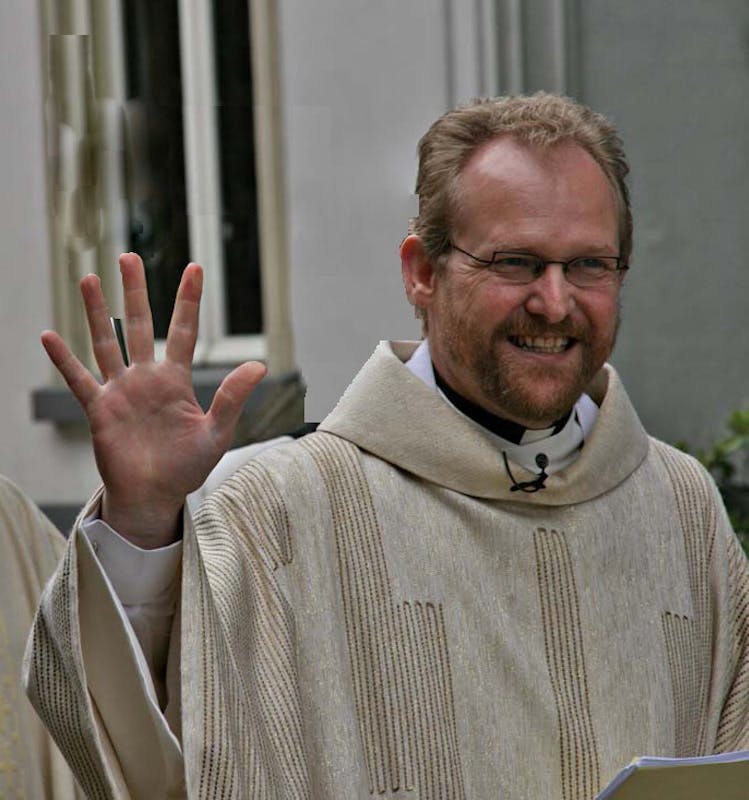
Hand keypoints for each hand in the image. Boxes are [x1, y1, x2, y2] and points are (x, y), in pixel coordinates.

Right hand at [42, 253, 265, 547]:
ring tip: (90, 278)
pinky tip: (50, 336)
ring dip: (98, 312)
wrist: (156, 496)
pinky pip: (79, 380)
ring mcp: (121, 391)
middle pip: (141, 325)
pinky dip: (64, 360)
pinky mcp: (99, 410)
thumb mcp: (217, 432)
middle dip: (136, 292)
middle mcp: (147, 378)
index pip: (184, 331)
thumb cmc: (188, 467)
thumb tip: (260, 365)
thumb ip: (233, 398)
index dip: (188, 300)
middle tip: (129, 257)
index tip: (194, 268)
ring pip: (107, 342)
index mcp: (177, 380)